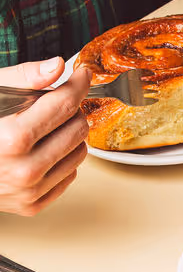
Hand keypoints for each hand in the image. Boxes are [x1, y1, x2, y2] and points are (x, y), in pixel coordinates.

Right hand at [0, 58, 90, 215]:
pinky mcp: (32, 205)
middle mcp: (24, 169)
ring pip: (79, 153)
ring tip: (45, 127)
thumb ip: (25, 77)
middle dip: (71, 110)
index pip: (65, 104)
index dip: (78, 84)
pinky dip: (61, 159)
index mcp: (13, 138)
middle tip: (55, 103)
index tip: (81, 75)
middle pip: (77, 128)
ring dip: (69, 135)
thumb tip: (58, 66)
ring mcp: (29, 190)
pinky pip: (70, 175)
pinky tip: (40, 150)